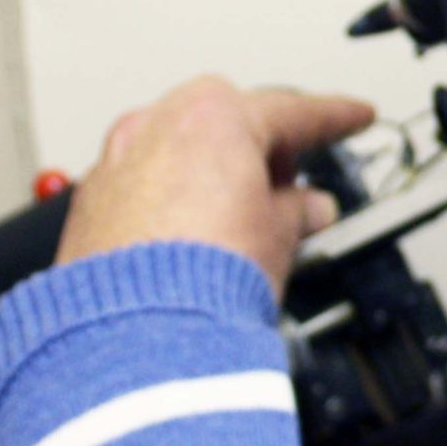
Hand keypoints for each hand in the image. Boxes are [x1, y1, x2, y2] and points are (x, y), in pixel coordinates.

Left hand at [54, 76, 376, 293]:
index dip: (334, 117)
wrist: (135, 333)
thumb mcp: (279, 236)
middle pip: (226, 121)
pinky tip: (194, 233)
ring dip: (213, 171)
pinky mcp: (92, 199)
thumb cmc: (201, 277)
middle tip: (291, 184)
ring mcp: (118, 159)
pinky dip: (174, 197)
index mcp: (214, 116)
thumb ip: (297, 210)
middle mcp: (158, 125)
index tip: (353, 116)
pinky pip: (146, 181)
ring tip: (241, 218)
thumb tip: (304, 209)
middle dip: (262, 148)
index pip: (292, 112)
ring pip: (178, 147)